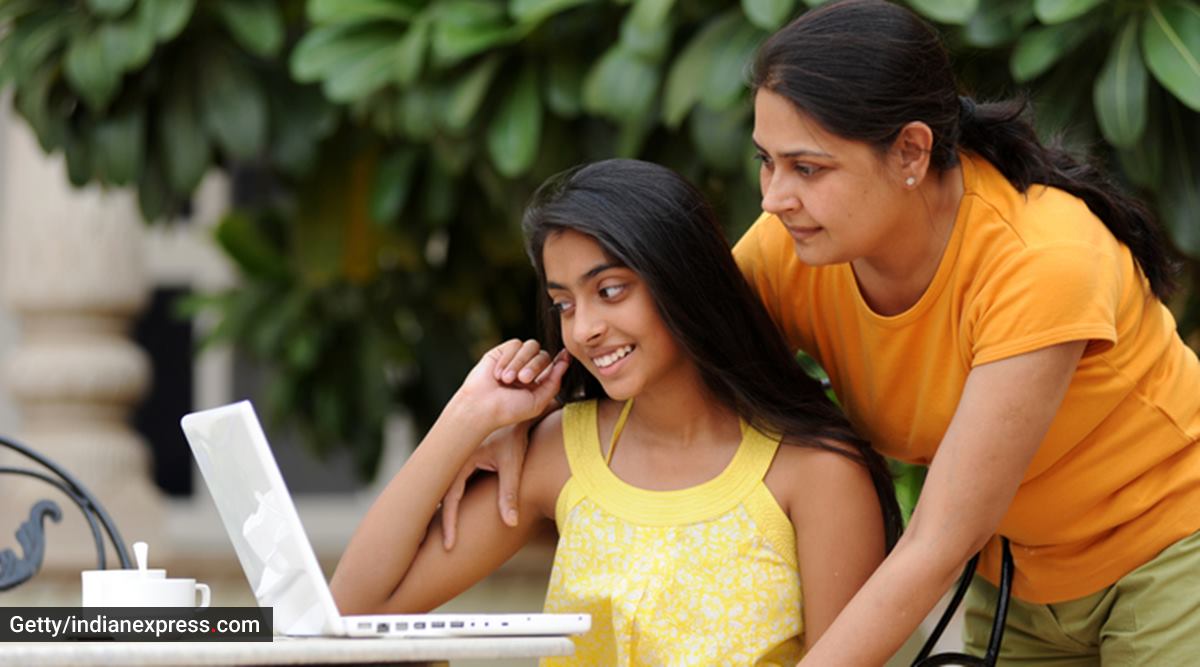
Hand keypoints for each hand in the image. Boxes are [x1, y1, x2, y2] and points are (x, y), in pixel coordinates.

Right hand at [439, 421, 532, 548]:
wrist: (516, 409)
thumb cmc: (515, 435)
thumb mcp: (513, 462)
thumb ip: (510, 493)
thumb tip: (512, 524)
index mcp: (461, 458)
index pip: (451, 498)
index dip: (450, 524)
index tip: (450, 546)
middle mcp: (454, 459)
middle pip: (440, 495)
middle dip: (436, 521)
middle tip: (432, 547)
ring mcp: (456, 458)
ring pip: (444, 489)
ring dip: (442, 510)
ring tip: (436, 536)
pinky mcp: (463, 459)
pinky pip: (452, 483)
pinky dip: (451, 500)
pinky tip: (450, 516)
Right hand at [456, 339, 568, 428]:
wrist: (481, 406)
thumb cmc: (508, 409)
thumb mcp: (538, 401)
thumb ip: (554, 383)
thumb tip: (566, 362)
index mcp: (538, 382)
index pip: (553, 366)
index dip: (561, 359)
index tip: (566, 355)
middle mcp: (527, 368)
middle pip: (543, 355)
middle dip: (534, 366)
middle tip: (522, 380)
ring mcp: (514, 360)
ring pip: (530, 346)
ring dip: (519, 362)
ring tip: (507, 379)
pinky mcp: (501, 352)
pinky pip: (514, 345)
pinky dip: (508, 359)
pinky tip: (498, 374)